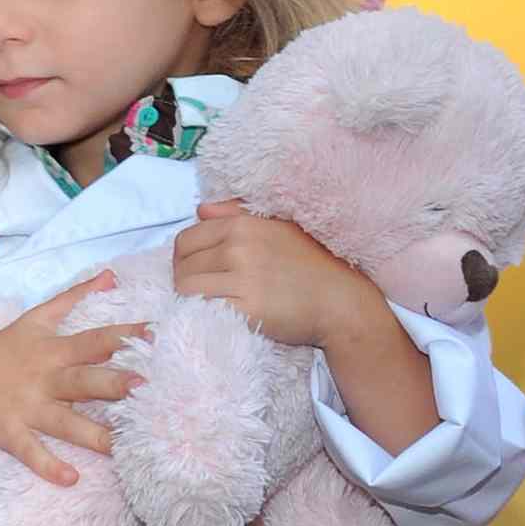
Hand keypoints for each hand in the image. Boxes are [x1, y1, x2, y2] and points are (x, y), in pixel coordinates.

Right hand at [0, 271, 146, 486]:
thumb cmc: (4, 348)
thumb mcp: (37, 318)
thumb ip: (74, 297)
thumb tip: (111, 274)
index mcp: (53, 350)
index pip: (95, 340)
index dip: (125, 336)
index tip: (157, 334)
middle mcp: (44, 378)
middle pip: (82, 380)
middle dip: (112, 383)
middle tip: (144, 385)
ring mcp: (26, 407)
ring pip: (63, 422)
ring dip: (91, 434)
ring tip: (120, 447)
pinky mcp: (9, 432)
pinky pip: (31, 451)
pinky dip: (48, 465)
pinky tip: (71, 478)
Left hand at [173, 200, 375, 349]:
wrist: (342, 302)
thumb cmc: (312, 264)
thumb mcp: (278, 225)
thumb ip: (237, 213)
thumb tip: (201, 210)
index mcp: (242, 225)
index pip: (185, 240)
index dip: (184, 259)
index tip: (197, 271)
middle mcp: (239, 247)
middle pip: (182, 265)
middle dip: (186, 279)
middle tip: (204, 291)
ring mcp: (243, 279)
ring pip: (186, 289)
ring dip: (190, 298)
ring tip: (208, 304)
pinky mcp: (249, 309)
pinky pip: (204, 310)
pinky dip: (203, 313)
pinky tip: (219, 315)